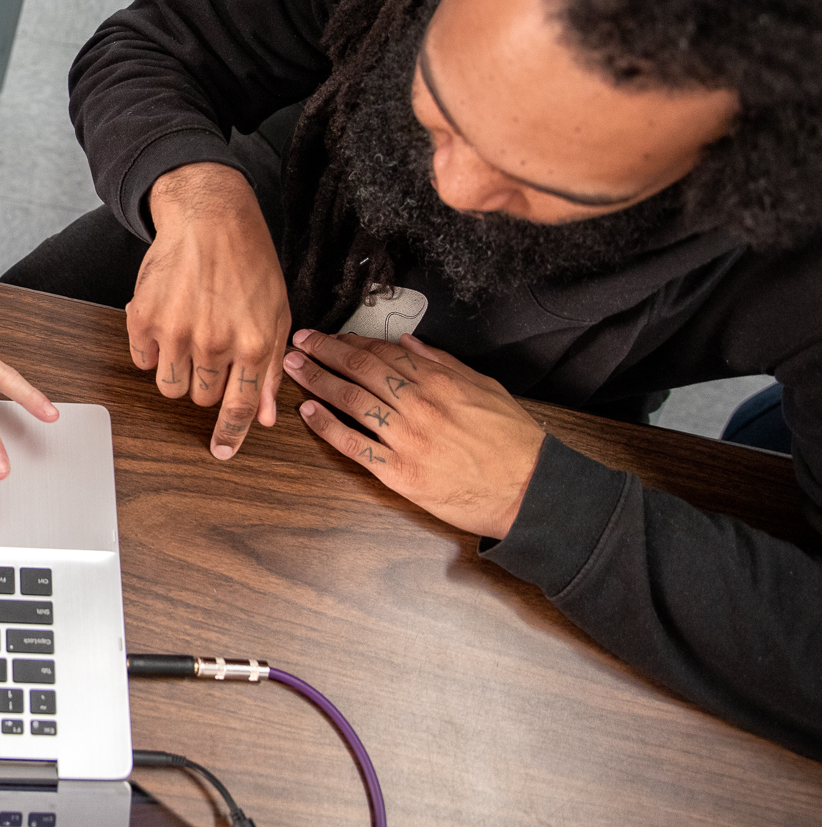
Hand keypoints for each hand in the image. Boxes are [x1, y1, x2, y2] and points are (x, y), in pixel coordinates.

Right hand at [129, 163, 289, 458]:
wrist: (209, 217)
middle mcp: (214, 343)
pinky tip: (167, 321)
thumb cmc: (249, 262)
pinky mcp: (143, 317)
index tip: (220, 452)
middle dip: (207, 383)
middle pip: (201, 398)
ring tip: (187, 338)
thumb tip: (265, 418)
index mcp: (254, 344)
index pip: (241, 408)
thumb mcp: (276, 314)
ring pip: (170, 386)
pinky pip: (143, 359)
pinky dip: (153, 349)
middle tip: (211, 350)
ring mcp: (175, 331)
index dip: (230, 435)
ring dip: (178, 372)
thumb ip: (271, 369)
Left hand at [284, 331, 544, 538]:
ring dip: (317, 381)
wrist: (532, 490)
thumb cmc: (513, 441)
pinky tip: (308, 413)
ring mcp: (406, 438)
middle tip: (298, 344)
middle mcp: (418, 404)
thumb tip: (409, 343)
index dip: (349, 341)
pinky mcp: (400, 472)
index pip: (382, 353)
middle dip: (324, 353)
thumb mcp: (486, 388)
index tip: (327, 336)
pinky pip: (355, 445)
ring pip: (350, 401)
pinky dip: (327, 427)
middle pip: (359, 370)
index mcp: (439, 381)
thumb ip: (444, 363)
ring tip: (294, 369)